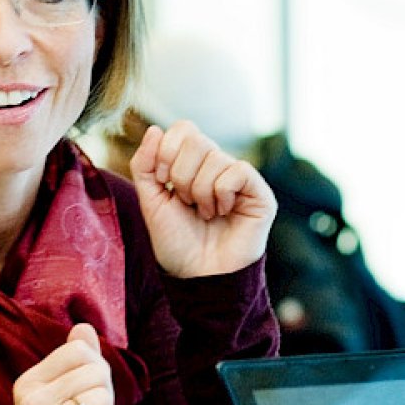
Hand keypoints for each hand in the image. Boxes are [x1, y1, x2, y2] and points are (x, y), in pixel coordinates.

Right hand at [0, 324, 122, 404]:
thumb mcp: (60, 403)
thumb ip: (72, 364)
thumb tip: (84, 328)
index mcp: (27, 385)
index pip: (80, 352)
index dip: (95, 374)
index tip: (82, 401)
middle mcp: (30, 402)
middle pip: (96, 373)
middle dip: (103, 399)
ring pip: (104, 399)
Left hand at [128, 120, 274, 279]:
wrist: (197, 275)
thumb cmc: (176, 242)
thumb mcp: (151, 201)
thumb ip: (144, 165)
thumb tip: (155, 130)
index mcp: (193, 163)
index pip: (183, 129)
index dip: (167, 151)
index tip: (163, 181)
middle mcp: (218, 166)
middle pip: (196, 139)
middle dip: (181, 175)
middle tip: (187, 202)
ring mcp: (240, 178)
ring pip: (214, 157)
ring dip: (200, 192)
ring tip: (205, 214)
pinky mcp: (259, 193)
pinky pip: (237, 171)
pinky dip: (222, 193)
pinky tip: (223, 212)